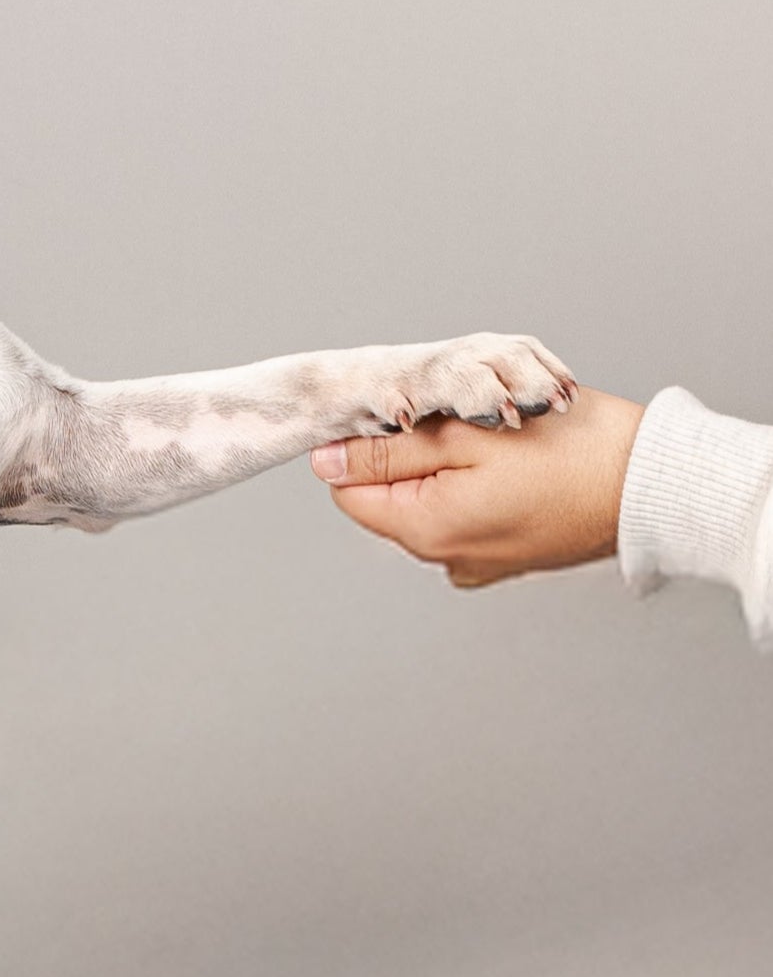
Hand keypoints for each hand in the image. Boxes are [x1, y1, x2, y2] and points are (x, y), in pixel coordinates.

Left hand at [309, 388, 645, 587]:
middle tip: (466, 418)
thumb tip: (326, 461)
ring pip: (433, 500)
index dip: (367, 443)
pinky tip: (518, 464)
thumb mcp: (466, 434)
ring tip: (501, 440)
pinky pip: (470, 513)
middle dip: (414, 451)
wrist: (650, 486)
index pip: (350, 489)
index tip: (408, 413)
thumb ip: (389, 451)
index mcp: (425, 530)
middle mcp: (445, 558)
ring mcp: (479, 562)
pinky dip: (481, 484)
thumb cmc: (568, 453)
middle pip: (392, 495)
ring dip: (451, 464)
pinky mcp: (508, 556)